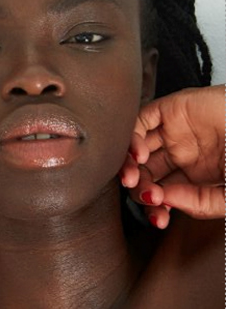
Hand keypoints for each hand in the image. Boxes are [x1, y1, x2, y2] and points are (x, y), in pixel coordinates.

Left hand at [120, 85, 224, 227]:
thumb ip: (201, 203)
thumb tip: (165, 201)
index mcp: (196, 175)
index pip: (163, 193)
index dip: (156, 208)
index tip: (159, 220)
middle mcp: (181, 153)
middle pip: (145, 173)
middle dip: (140, 190)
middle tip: (148, 199)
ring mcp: (175, 132)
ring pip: (136, 149)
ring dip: (129, 166)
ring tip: (135, 181)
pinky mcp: (172, 110)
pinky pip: (141, 122)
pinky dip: (132, 139)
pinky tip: (139, 156)